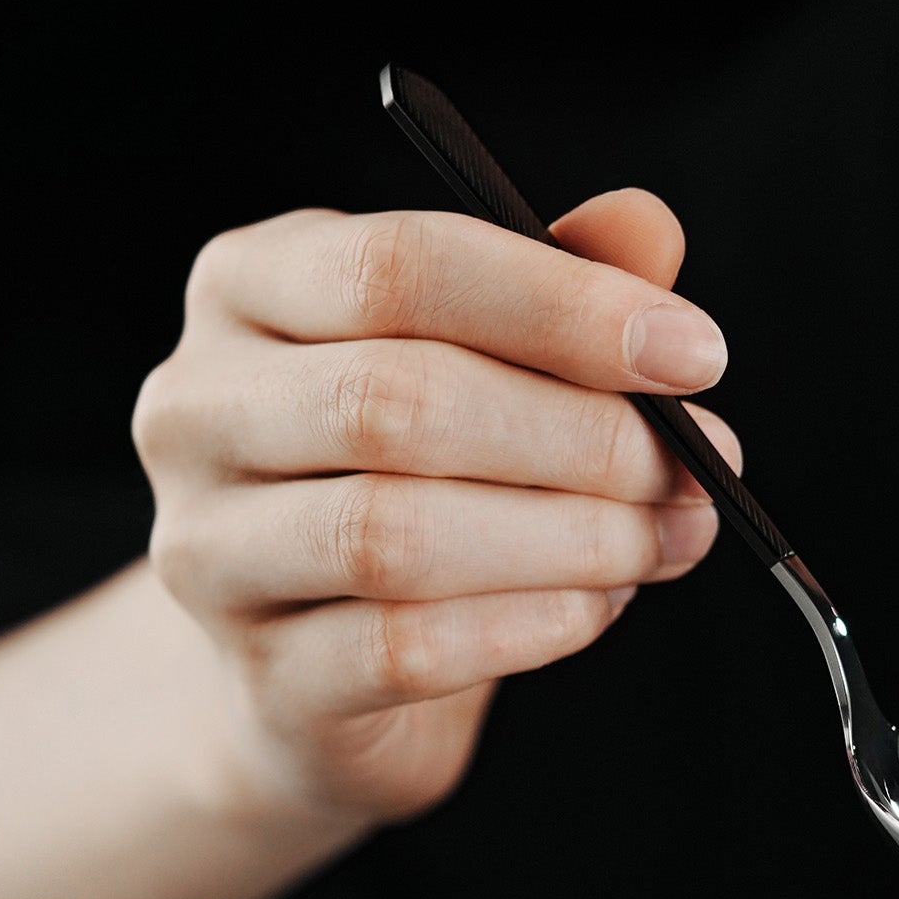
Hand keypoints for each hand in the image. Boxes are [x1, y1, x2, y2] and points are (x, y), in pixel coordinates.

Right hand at [132, 192, 738, 822]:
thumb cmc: (413, 471)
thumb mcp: (482, 356)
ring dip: (573, 538)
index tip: (697, 354)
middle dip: (585, 438)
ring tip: (668, 538)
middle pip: (401, 401)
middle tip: (698, 468)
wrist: (316, 652)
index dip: (565, 307)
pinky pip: (406, 648)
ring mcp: (206, 549)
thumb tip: (646, 223)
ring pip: (396, 535)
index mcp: (254, 285)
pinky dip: (532, 624)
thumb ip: (559, 285)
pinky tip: (598, 605)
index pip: (403, 265)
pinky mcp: (258, 675)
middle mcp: (200, 406)